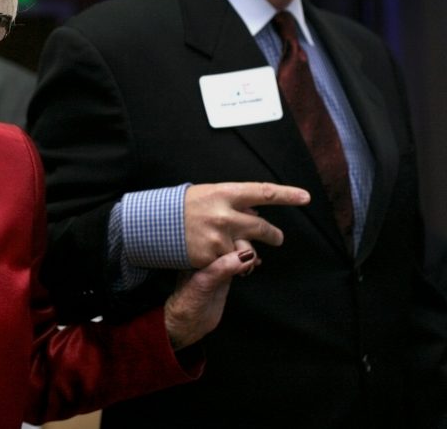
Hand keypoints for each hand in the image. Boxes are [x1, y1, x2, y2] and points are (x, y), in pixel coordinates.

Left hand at [164, 244, 255, 349]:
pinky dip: (248, 261)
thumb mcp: (203, 284)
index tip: (247, 253)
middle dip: (245, 244)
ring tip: (254, 263)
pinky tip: (255, 264)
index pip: (219, 237)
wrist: (186, 326)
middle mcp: (206, 255)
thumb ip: (222, 269)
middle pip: (229, 240)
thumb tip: (245, 256)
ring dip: (248, 252)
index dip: (236, 240)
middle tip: (252, 260)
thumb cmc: (187, 306)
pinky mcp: (224, 275)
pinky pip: (238, 261)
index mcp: (197, 252)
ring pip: (235, 249)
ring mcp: (216, 265)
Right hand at [184, 182, 308, 267]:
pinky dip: (228, 262)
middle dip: (273, 234)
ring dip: (247, 252)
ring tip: (236, 250)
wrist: (151, 225)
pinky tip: (216, 256)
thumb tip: (254, 210)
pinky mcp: (212, 256)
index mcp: (224, 193)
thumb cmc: (180, 207)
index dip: (287, 195)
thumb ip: (232, 202)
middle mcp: (225, 214)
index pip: (263, 192)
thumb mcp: (206, 195)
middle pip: (262, 227)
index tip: (305, 197)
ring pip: (249, 250)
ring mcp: (219, 237)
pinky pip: (231, 263)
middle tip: (277, 237)